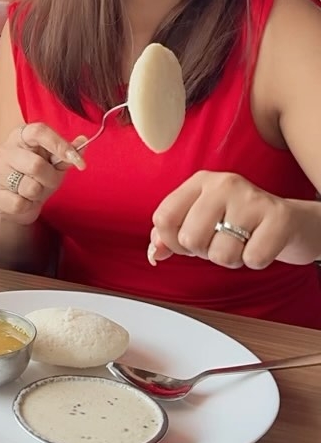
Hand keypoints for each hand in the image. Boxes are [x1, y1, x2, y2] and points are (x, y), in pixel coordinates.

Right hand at [0, 122, 84, 226]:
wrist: (18, 203)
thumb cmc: (39, 178)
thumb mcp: (55, 164)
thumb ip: (67, 154)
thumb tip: (83, 141)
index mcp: (22, 136)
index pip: (39, 131)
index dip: (59, 145)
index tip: (77, 161)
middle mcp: (6, 149)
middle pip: (36, 165)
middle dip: (51, 179)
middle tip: (49, 182)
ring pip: (30, 187)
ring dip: (39, 194)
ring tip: (34, 192)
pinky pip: (20, 203)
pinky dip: (28, 206)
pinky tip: (23, 201)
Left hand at [150, 171, 317, 269]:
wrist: (287, 221)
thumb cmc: (237, 221)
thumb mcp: (200, 220)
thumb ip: (170, 234)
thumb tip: (154, 252)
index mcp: (200, 181)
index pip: (163, 218)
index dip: (172, 242)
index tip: (189, 242)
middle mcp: (223, 184)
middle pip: (189, 239)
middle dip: (204, 252)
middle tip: (222, 241)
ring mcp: (251, 198)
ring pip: (220, 254)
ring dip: (231, 259)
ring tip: (242, 242)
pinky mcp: (278, 217)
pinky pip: (252, 259)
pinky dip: (255, 261)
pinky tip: (260, 244)